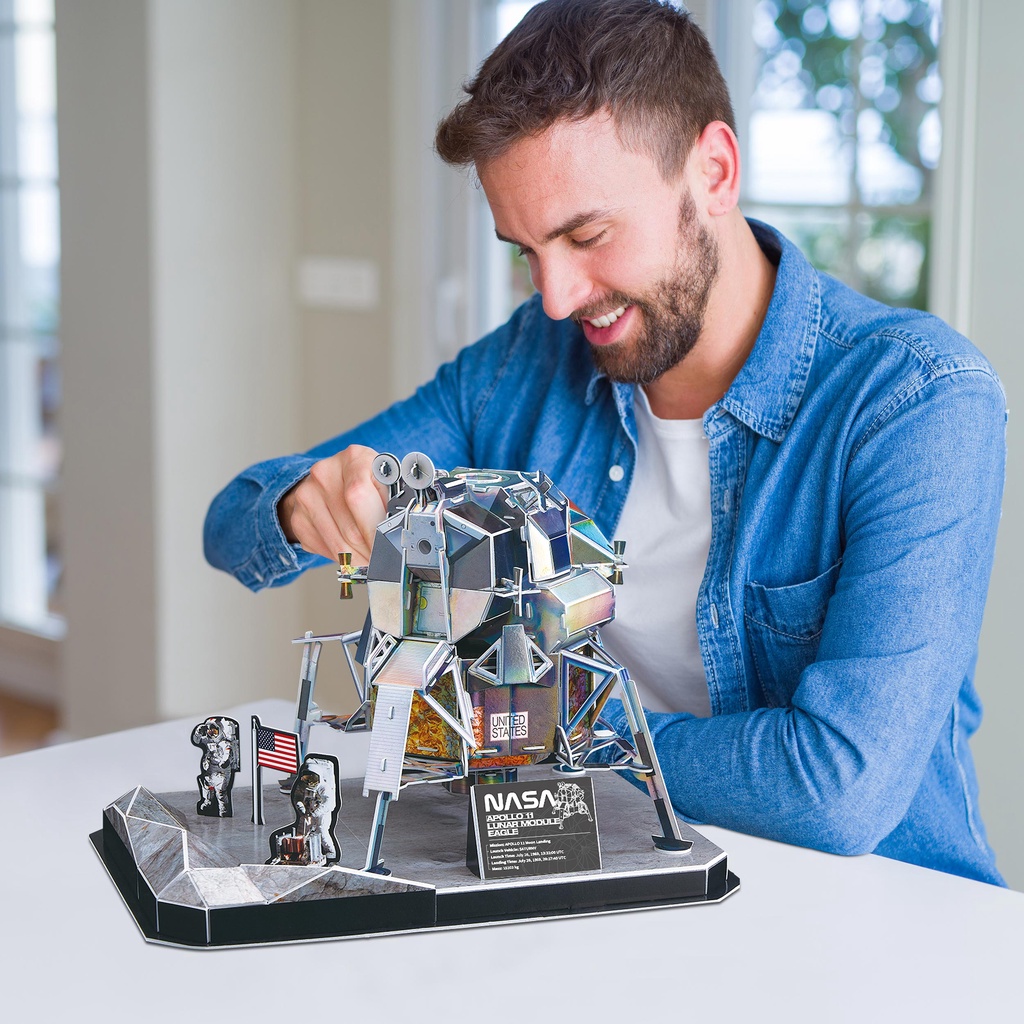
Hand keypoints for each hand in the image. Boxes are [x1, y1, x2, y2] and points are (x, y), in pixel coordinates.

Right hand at [278, 445, 387, 563]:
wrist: (333, 479)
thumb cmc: (368, 481)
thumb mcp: (386, 481)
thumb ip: (395, 502)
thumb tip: (402, 534)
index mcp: (354, 458)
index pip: (360, 496)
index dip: (377, 529)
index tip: (390, 548)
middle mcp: (325, 473)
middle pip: (351, 527)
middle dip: (372, 552)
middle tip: (386, 562)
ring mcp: (307, 495)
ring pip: (338, 544)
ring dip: (359, 560)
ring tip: (373, 561)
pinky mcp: (298, 518)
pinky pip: (324, 548)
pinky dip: (342, 558)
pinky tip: (352, 552)